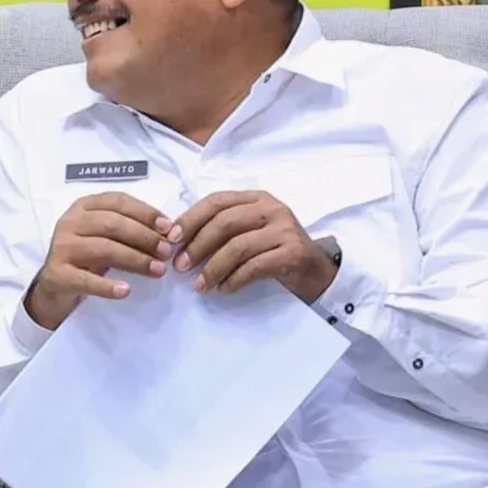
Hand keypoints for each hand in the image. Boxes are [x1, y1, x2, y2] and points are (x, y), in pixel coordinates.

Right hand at [23, 191, 174, 329]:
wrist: (55, 286)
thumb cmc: (87, 257)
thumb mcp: (104, 236)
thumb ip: (130, 229)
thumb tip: (168, 233)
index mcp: (84, 206)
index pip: (118, 202)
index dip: (146, 212)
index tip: (168, 228)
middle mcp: (70, 222)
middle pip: (113, 224)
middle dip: (145, 237)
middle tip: (166, 252)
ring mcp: (62, 247)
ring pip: (104, 249)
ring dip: (135, 260)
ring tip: (157, 270)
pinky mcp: (58, 274)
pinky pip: (87, 280)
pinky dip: (108, 286)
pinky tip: (126, 290)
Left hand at [170, 190, 338, 303]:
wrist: (315, 270)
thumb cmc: (275, 250)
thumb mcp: (251, 231)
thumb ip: (223, 229)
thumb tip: (179, 241)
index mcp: (256, 198)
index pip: (217, 201)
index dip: (191, 218)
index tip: (171, 239)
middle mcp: (272, 209)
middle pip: (225, 222)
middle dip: (198, 245)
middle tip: (180, 266)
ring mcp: (285, 230)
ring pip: (239, 246)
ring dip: (213, 267)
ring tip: (199, 285)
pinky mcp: (293, 253)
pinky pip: (255, 266)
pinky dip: (235, 279)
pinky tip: (224, 289)